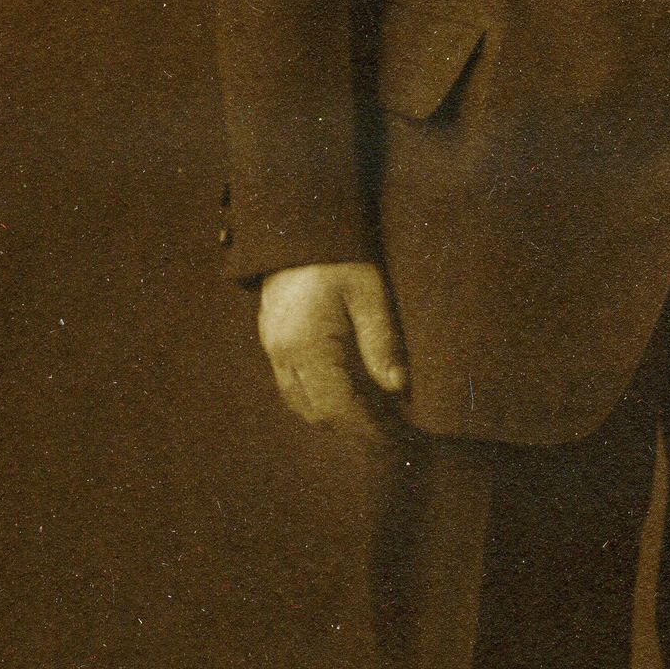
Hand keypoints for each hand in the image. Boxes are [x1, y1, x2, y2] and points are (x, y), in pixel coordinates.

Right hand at [258, 261, 408, 433]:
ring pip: (302, 405)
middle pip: (318, 413)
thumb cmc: (340, 258)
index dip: (368, 428)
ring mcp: (273, 350)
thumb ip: (382, 341)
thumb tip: (397, 389)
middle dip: (355, 428)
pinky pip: (293, 387)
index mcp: (307, 345)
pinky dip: (321, 398)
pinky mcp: (272, 343)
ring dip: (336, 415)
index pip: (337, 407)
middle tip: (393, 429)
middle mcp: (283, 354)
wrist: (297, 230)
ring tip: (375, 414)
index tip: (397, 438)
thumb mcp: (370, 293)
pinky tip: (350, 391)